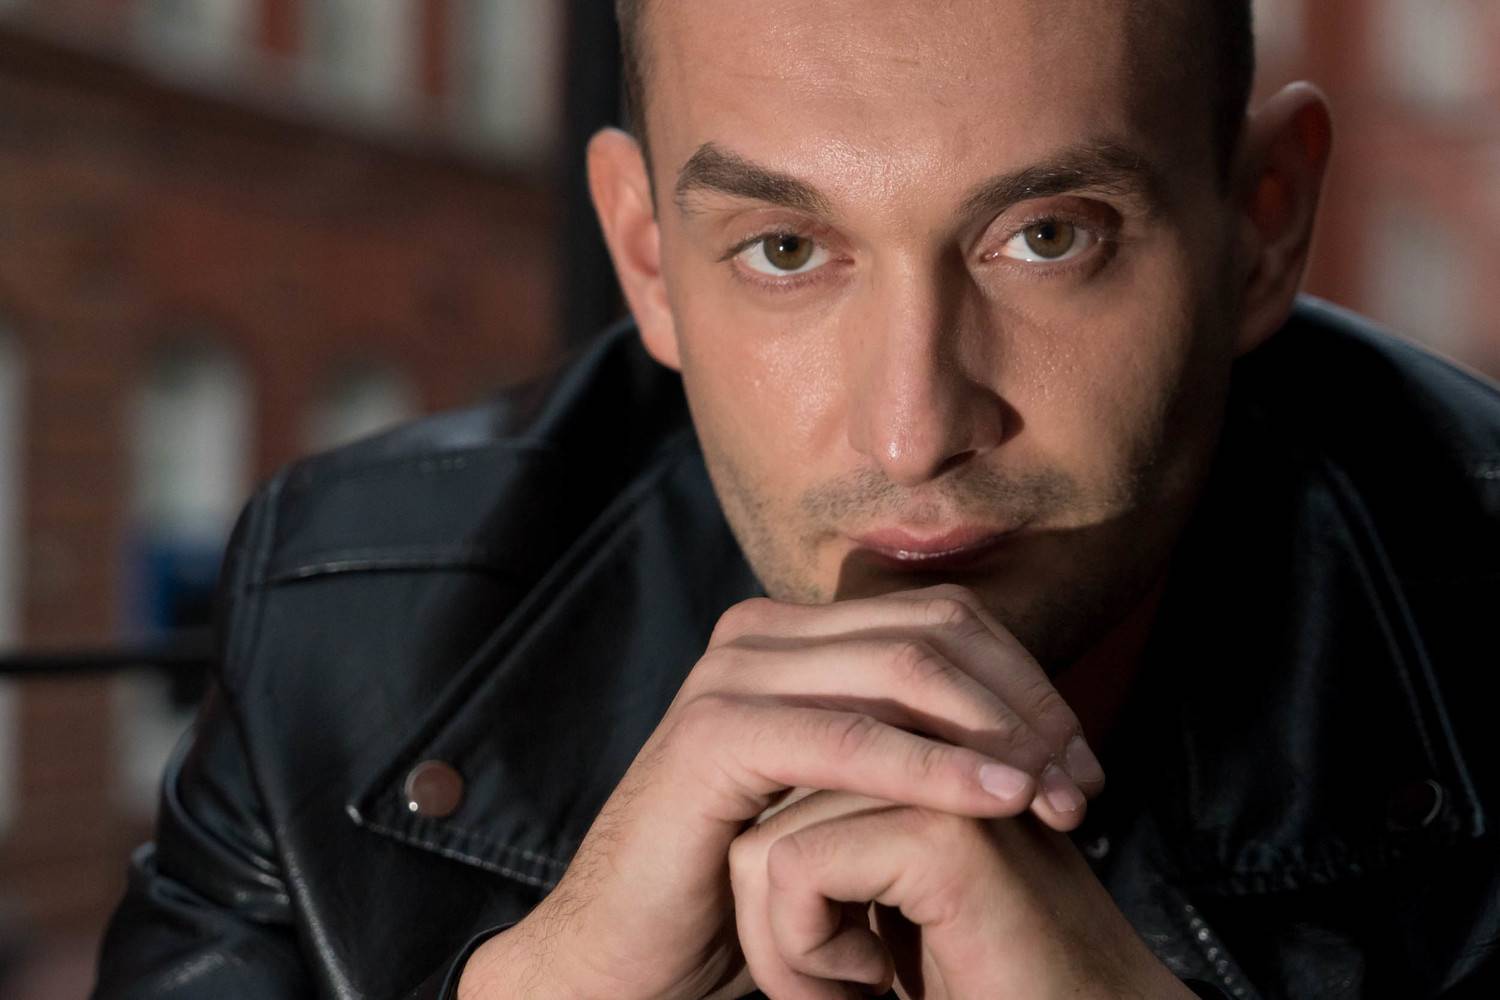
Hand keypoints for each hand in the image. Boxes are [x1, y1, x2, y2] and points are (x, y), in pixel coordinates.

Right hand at [457, 585, 1103, 999]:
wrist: (638, 957)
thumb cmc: (753, 891)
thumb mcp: (850, 802)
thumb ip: (909, 743)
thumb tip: (1029, 726)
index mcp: (795, 638)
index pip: (944, 618)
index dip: (1027, 682)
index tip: (1081, 764)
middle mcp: (761, 636)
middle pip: (936, 633)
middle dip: (1026, 707)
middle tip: (1083, 788)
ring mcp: (731, 674)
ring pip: (904, 670)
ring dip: (998, 734)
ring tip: (1056, 802)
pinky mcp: (714, 732)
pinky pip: (850, 737)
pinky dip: (935, 767)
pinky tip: (998, 801)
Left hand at [728, 789, 1192, 998]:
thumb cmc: (977, 990)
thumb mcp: (882, 905)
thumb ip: (836, 838)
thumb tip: (744, 828)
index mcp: (922, 754)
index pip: (781, 782)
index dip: (775, 891)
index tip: (839, 956)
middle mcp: (936, 750)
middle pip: (766, 806)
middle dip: (774, 913)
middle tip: (849, 985)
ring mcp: (947, 784)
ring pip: (767, 838)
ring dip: (788, 943)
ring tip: (863, 989)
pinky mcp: (944, 838)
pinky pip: (796, 867)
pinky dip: (803, 952)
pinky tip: (876, 984)